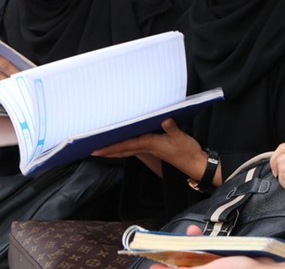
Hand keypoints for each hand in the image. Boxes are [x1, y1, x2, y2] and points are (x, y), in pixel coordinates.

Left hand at [92, 118, 210, 180]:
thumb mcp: (181, 137)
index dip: (109, 147)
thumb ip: (172, 128)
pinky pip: (133, 147)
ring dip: (112, 149)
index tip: (95, 149)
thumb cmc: (187, 151)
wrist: (195, 164)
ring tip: (100, 147)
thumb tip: (165, 120)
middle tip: (90, 149)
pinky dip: (123, 146)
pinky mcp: (153, 148)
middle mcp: (146, 147)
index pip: (125, 145)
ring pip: (125, 149)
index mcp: (149, 144)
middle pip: (121, 149)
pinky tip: (120, 143)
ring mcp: (149, 149)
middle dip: (106, 150)